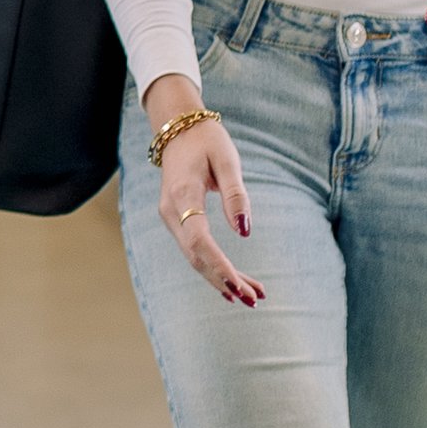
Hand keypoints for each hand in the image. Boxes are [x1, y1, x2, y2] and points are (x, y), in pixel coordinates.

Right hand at [144, 74, 259, 306]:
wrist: (177, 128)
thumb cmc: (206, 140)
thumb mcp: (227, 160)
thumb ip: (235, 196)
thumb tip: (245, 233)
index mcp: (182, 195)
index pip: (199, 241)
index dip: (219, 267)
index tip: (240, 288)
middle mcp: (170, 211)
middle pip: (196, 256)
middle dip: (224, 280)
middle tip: (255, 299)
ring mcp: (170, 217)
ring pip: (194, 257)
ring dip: (221, 278)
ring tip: (254, 295)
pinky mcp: (176, 220)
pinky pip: (194, 248)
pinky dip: (214, 266)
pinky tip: (233, 282)